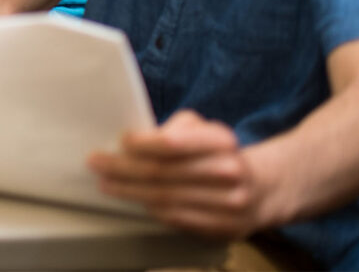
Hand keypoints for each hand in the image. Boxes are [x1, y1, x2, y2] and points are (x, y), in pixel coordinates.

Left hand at [88, 109, 271, 239]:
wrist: (261, 189)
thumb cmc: (216, 153)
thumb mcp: (203, 130)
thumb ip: (174, 129)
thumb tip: (136, 141)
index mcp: (222, 141)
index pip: (173, 143)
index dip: (142, 144)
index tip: (119, 141)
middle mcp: (229, 172)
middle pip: (163, 173)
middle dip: (123, 168)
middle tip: (96, 163)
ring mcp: (229, 204)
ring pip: (166, 198)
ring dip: (129, 191)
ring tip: (106, 184)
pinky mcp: (223, 228)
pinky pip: (176, 218)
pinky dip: (150, 209)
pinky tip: (133, 201)